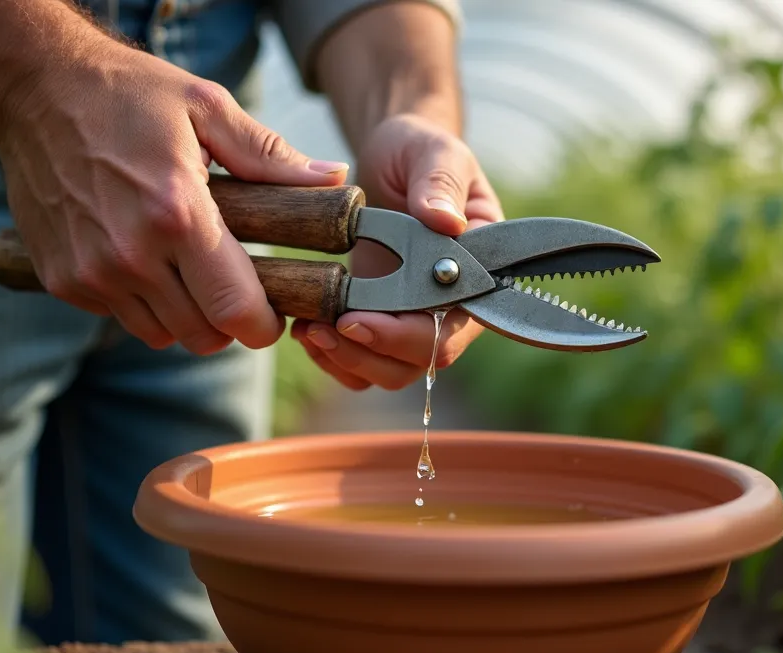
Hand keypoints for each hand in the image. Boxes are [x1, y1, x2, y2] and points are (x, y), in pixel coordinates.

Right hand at [0, 40, 349, 354]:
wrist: (34, 88)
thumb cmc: (128, 93)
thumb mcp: (206, 108)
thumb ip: (271, 156)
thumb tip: (333, 180)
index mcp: (178, 213)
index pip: (236, 311)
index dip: (264, 324)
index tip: (272, 312)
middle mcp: (132, 254)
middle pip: (203, 336)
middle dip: (229, 322)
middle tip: (234, 286)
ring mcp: (92, 272)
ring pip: (162, 334)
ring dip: (185, 315)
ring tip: (188, 269)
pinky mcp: (62, 279)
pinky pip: (120, 317)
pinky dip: (141, 303)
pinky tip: (145, 258)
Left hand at [290, 113, 503, 389]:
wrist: (392, 158)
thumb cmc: (420, 151)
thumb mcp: (433, 153)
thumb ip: (439, 183)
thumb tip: (444, 222)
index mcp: (475, 271)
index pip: (451, 327)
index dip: (406, 335)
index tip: (356, 318)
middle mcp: (450, 304)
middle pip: (418, 360)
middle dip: (367, 352)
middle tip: (318, 328)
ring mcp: (414, 316)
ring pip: (389, 370)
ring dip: (347, 360)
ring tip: (307, 330)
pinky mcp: (382, 319)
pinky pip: (363, 362)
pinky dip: (335, 358)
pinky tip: (307, 329)